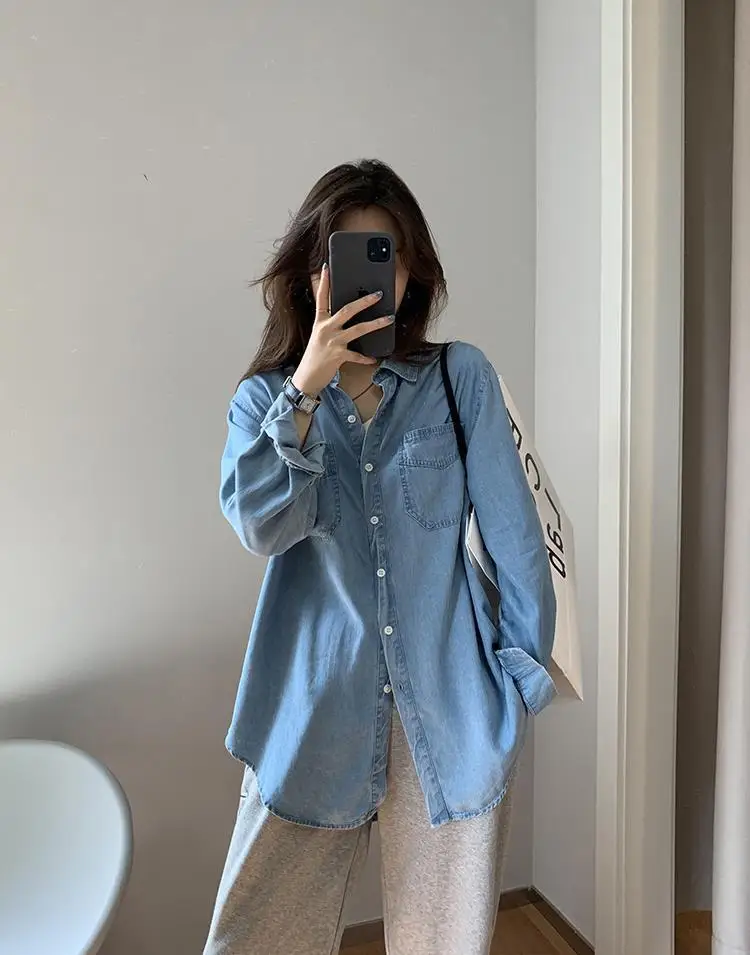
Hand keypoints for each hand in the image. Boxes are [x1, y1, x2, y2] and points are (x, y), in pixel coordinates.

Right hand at [292, 264, 394, 396]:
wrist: (307, 377)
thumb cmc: (315, 355)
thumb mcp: (320, 335)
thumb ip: (331, 323)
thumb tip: (348, 313)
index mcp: (320, 321)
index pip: (321, 298)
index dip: (323, 282)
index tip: (327, 267)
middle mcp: (325, 329)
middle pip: (347, 310)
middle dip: (364, 301)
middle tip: (379, 294)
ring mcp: (332, 342)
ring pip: (358, 329)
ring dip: (376, 323)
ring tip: (389, 319)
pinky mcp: (338, 356)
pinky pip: (357, 355)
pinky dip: (366, 358)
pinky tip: (374, 357)